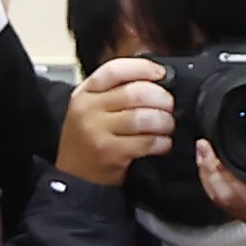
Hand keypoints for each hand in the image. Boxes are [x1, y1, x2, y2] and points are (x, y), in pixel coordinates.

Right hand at [56, 57, 175, 188]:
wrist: (75, 177)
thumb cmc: (88, 141)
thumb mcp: (91, 109)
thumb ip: (115, 92)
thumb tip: (156, 80)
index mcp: (85, 93)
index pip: (116, 70)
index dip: (143, 68)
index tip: (162, 74)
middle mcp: (88, 109)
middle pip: (135, 92)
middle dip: (161, 98)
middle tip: (170, 105)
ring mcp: (97, 131)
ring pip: (143, 117)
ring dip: (164, 121)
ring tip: (168, 126)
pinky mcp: (109, 152)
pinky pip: (145, 141)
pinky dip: (161, 142)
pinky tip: (163, 143)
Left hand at [196, 127, 245, 233]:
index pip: (243, 190)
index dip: (222, 171)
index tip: (212, 148)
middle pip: (224, 194)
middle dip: (208, 170)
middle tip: (203, 147)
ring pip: (220, 199)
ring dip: (208, 176)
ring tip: (203, 154)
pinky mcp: (245, 213)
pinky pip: (222, 201)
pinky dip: (213, 184)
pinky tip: (210, 170)